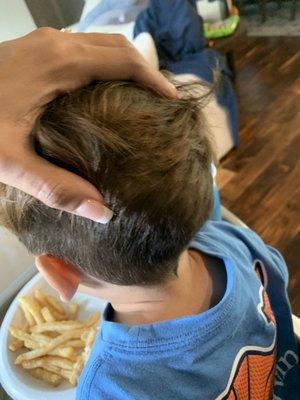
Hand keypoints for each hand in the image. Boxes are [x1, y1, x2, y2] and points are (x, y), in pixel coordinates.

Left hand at [0, 28, 176, 221]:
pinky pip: (82, 49)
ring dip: (125, 65)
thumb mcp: (10, 163)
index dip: (154, 79)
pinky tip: (104, 92)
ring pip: (100, 45)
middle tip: (162, 101)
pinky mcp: (34, 48)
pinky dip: (104, 65)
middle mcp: (56, 43)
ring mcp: (43, 42)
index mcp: (59, 63)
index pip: (124, 61)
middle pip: (117, 46)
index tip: (172, 101)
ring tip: (140, 96)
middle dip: (146, 69)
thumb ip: (58, 189)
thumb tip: (105, 213)